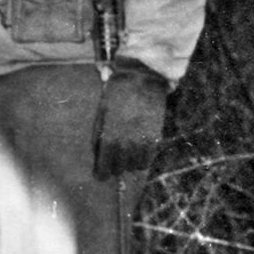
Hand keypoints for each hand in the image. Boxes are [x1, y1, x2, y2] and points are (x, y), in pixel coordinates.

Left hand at [92, 65, 168, 180]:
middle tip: (114, 157)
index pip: (104, 170)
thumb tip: (97, 156)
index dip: (101, 174)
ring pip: (135, 167)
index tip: (101, 174)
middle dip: (115, 165)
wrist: (142, 79)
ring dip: (130, 162)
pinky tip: (139, 148)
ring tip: (127, 150)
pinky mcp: (155, 138)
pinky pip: (148, 159)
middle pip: (119, 169)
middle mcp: (126, 145)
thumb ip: (98, 137)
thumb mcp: (101, 114)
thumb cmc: (117, 95)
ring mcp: (142, 143)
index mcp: (109, 139)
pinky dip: (143, 158)